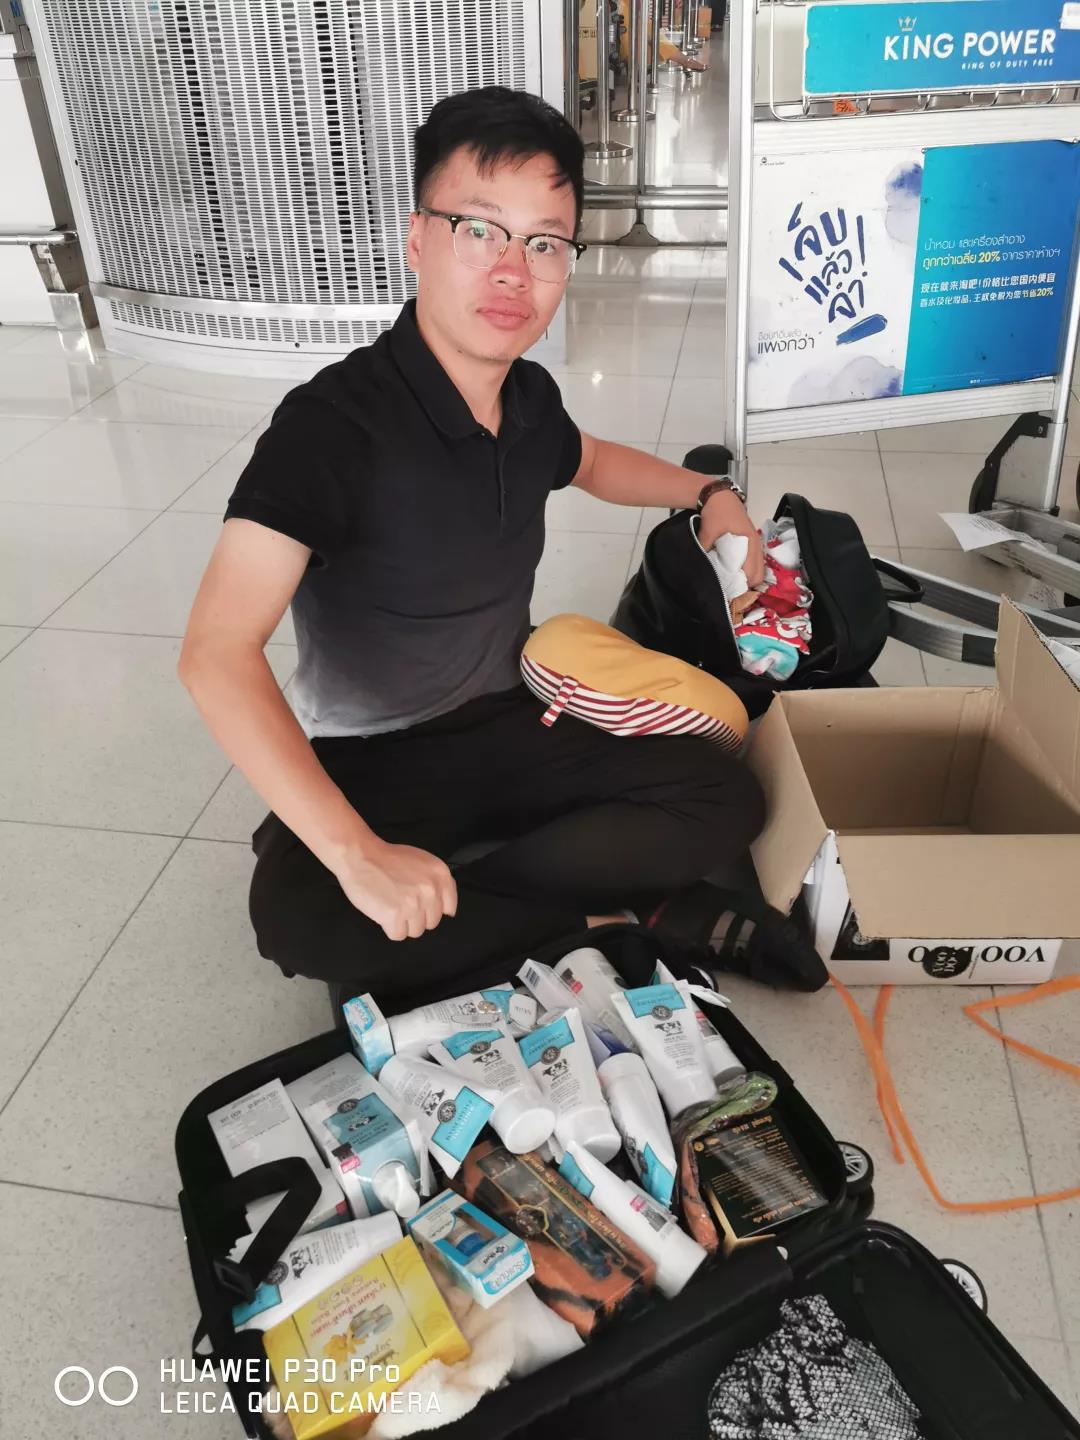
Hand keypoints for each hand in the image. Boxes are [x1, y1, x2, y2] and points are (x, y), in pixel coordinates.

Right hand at [331, 837, 457, 940]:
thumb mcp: (422, 861)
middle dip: (416, 917)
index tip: (420, 904)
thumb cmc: (387, 859)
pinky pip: (398, 935)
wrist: (361, 856)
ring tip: (391, 906)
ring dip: (402, 923)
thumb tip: (448, 910)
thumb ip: (436, 882)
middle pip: (431, 923)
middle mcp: (430, 890)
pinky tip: (383, 912)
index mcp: (440, 875)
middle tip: (400, 902)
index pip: (449, 907)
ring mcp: (413, 904)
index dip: (432, 908)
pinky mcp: (395, 915)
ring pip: (415, 931)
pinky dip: (389, 928)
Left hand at [698, 490, 764, 586]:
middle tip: (732, 591)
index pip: (752, 573)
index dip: (743, 586)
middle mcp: (757, 545)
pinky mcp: (752, 543)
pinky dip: (748, 570)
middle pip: (759, 575)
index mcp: (749, 542)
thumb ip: (706, 550)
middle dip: (747, 586)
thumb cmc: (717, 512)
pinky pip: (755, 562)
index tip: (731, 593)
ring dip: (748, 578)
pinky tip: (736, 573)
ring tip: (734, 585)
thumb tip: (702, 568)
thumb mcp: (708, 532)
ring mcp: (756, 544)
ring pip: (759, 569)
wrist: (720, 497)